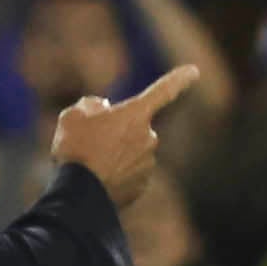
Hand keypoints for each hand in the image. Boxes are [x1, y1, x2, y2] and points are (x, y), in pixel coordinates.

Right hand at [49, 63, 201, 208]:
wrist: (78, 194)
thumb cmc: (75, 149)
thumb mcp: (72, 116)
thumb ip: (90, 105)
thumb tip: (102, 107)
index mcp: (136, 114)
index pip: (164, 91)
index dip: (180, 79)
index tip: (194, 71)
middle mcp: (148, 137)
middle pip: (134, 129)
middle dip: (117, 133)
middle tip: (90, 143)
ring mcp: (147, 164)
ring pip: (131, 153)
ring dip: (115, 155)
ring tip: (89, 165)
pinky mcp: (141, 187)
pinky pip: (129, 175)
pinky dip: (115, 175)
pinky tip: (96, 180)